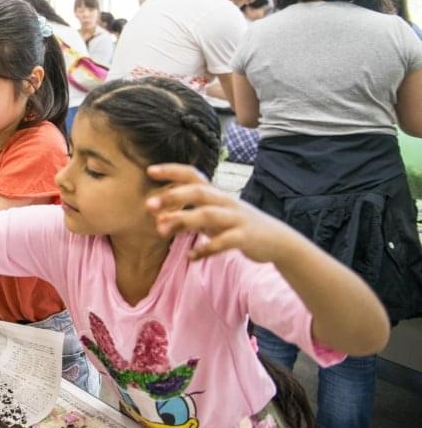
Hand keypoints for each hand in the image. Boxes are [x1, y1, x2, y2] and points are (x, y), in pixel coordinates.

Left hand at [145, 164, 292, 262]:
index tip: (150, 170)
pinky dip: (206, 248)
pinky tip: (191, 256)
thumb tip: (158, 218)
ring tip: (160, 229)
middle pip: (199, 192)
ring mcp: (236, 218)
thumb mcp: (212, 217)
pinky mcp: (245, 237)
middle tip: (149, 205)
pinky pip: (224, 242)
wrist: (277, 241)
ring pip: (209, 215)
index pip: (193, 175)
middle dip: (173, 197)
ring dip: (183, 220)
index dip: (173, 171)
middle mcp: (225, 201)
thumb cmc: (237, 225)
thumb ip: (188, 215)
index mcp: (216, 194)